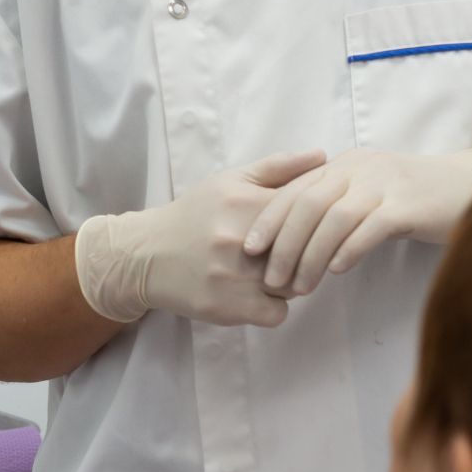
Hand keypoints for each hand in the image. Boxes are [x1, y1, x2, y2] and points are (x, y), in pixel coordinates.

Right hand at [75, 150, 326, 327]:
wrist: (147, 255)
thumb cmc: (195, 215)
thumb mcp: (231, 181)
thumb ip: (278, 168)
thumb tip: (324, 156)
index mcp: (247, 204)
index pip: (310, 214)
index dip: (317, 223)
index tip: (311, 228)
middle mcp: (242, 240)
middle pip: (305, 254)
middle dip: (305, 256)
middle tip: (292, 255)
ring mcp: (234, 276)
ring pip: (294, 286)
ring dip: (289, 283)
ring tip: (270, 273)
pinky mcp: (227, 308)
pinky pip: (277, 314)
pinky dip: (272, 308)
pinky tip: (257, 296)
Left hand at [244, 146, 471, 295]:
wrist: (468, 188)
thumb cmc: (413, 199)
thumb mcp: (368, 194)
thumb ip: (335, 206)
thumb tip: (294, 239)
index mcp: (344, 165)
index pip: (295, 189)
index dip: (269, 219)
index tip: (249, 249)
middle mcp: (360, 168)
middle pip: (308, 204)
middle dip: (284, 244)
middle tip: (271, 280)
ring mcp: (385, 184)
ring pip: (335, 218)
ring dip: (311, 255)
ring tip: (300, 287)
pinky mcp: (409, 204)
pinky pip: (370, 227)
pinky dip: (349, 249)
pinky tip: (337, 272)